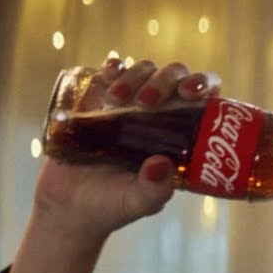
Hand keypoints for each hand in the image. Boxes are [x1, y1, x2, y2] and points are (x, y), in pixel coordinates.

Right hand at [33, 57, 223, 241]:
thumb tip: (162, 164)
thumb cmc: (113, 205)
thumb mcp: (138, 203)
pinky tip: (110, 70)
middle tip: (147, 101)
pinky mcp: (100, 98)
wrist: (70, 206)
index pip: (203, 98)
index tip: (191, 93)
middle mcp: (159, 113)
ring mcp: (130, 103)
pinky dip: (114, 66)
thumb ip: (154, 190)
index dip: (203, 85)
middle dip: (165, 80)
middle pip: (175, 77)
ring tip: (116, 99)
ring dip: (136, 76)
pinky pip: (111, 71)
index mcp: (180, 135)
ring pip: (145, 70)